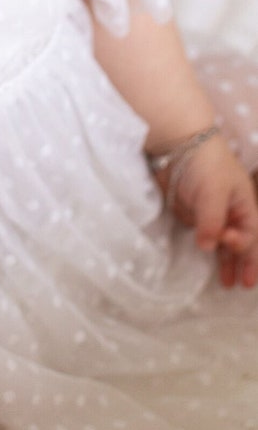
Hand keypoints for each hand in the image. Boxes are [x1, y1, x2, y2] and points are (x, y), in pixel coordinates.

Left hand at [155, 133, 257, 289]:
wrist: (179, 143)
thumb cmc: (205, 164)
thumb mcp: (214, 192)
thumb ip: (212, 221)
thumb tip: (208, 247)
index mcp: (244, 205)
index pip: (251, 236)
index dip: (247, 253)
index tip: (239, 266)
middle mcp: (230, 212)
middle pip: (240, 243)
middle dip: (241, 264)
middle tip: (240, 286)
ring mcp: (211, 213)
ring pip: (222, 243)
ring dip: (225, 262)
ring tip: (225, 283)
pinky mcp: (192, 213)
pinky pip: (202, 235)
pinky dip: (207, 249)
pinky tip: (207, 263)